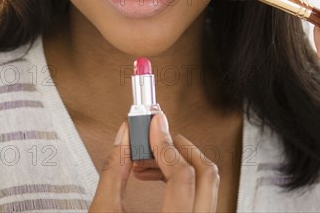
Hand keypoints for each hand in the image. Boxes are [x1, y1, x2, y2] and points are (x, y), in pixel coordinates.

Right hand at [89, 113, 219, 211]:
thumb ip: (113, 170)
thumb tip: (124, 136)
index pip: (182, 176)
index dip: (165, 143)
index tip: (153, 124)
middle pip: (206, 174)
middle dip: (180, 147)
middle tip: (157, 134)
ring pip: (206, 184)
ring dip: (178, 162)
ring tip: (146, 159)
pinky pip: (199, 196)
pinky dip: (180, 180)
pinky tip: (155, 176)